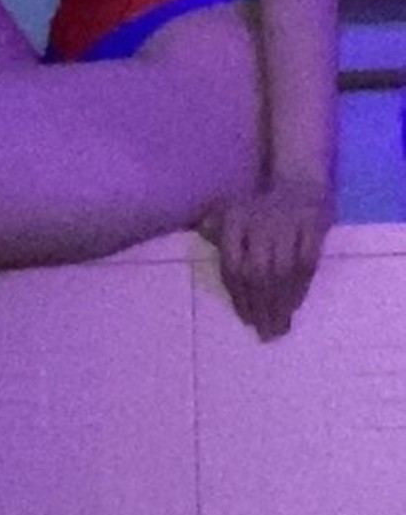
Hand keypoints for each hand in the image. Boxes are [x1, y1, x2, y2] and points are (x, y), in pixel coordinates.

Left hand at [197, 177, 333, 340]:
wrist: (299, 181)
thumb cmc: (258, 207)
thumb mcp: (230, 212)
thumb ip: (216, 230)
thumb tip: (202, 234)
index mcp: (236, 219)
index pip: (234, 265)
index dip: (239, 296)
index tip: (246, 319)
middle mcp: (261, 221)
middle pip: (259, 273)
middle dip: (262, 306)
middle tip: (265, 333)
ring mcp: (289, 224)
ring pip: (284, 271)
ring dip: (281, 303)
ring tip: (279, 327)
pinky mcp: (314, 227)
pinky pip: (308, 264)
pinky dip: (301, 287)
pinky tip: (295, 305)